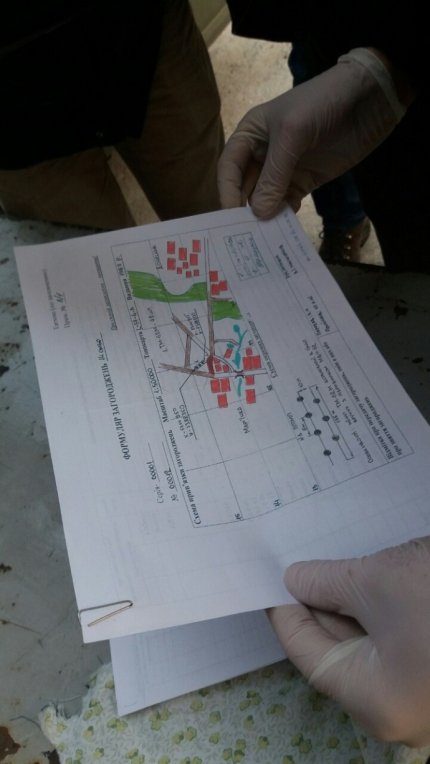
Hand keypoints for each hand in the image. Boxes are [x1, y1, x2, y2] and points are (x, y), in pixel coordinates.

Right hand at [218, 48, 406, 218]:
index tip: (232, 218)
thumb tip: (258, 213)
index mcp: (250, 134)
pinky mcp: (305, 181)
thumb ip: (274, 174)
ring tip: (265, 237)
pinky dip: (284, 216)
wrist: (369, 98)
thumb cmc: (322, 103)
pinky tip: (285, 228)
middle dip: (244, 209)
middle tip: (246, 236)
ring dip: (264, 216)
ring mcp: (284, 169)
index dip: (227, 192)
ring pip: (265, 199)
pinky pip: (287, 203)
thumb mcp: (292, 133)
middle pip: (244, 188)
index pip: (229, 168)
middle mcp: (262, 154)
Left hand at [268, 537, 429, 746]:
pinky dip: (377, 608)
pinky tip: (364, 576)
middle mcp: (400, 707)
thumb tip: (294, 581)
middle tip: (293, 566)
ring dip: (348, 604)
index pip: (310, 656)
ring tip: (324, 564)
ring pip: (370, 643)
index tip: (266, 582)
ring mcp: (423, 689)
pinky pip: (396, 638)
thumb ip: (326, 584)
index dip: (284, 615)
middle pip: (340, 651)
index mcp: (375, 701)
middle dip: (317, 605)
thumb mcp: (377, 583)